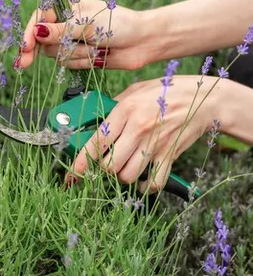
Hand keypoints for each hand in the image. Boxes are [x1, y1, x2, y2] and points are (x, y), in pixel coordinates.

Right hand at [19, 0, 149, 70]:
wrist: (142, 42)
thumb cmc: (118, 24)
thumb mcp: (87, 25)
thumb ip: (60, 31)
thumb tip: (36, 32)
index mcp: (65, 5)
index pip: (38, 18)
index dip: (29, 34)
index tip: (25, 48)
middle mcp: (64, 22)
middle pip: (42, 40)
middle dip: (49, 48)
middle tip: (25, 63)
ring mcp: (71, 40)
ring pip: (55, 54)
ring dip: (74, 55)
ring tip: (94, 48)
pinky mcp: (78, 55)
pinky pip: (68, 64)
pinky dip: (81, 62)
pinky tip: (96, 56)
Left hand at [66, 75, 225, 193]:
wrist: (203, 99)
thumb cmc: (168, 91)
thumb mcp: (136, 89)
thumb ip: (115, 104)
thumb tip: (96, 119)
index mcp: (126, 110)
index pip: (97, 142)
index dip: (80, 162)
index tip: (72, 174)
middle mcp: (138, 129)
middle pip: (109, 165)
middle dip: (101, 169)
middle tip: (103, 164)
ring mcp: (155, 144)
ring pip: (127, 176)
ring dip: (122, 176)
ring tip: (123, 166)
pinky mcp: (170, 156)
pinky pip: (153, 182)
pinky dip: (145, 186)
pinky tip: (142, 178)